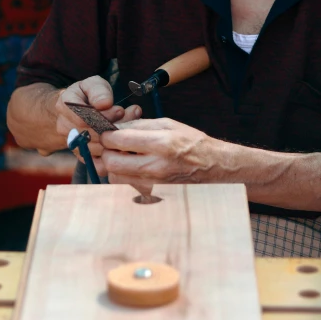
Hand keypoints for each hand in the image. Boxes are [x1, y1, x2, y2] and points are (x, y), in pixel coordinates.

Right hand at [52, 76, 141, 159]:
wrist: (75, 111)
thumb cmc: (88, 95)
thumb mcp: (92, 84)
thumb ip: (98, 91)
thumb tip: (105, 104)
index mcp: (65, 105)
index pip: (83, 117)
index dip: (104, 116)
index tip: (120, 110)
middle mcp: (64, 127)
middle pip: (92, 134)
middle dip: (115, 127)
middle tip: (132, 118)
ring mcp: (72, 143)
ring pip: (97, 149)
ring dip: (117, 140)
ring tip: (131, 128)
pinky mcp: (82, 157)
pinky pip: (98, 164)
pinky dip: (114, 156)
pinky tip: (125, 144)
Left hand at [95, 117, 234, 188]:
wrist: (213, 166)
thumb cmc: (192, 143)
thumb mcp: (169, 124)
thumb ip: (140, 125)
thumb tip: (116, 126)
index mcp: (161, 144)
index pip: (119, 140)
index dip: (108, 135)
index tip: (108, 133)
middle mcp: (155, 166)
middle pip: (111, 162)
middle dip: (107, 152)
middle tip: (112, 146)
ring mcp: (154, 184)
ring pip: (115, 177)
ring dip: (114, 165)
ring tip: (125, 156)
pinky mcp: (153, 195)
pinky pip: (126, 186)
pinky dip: (124, 176)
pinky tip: (134, 167)